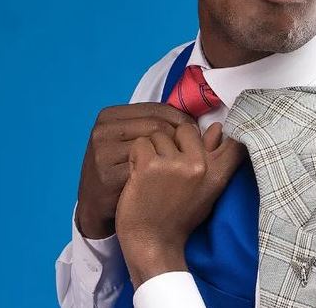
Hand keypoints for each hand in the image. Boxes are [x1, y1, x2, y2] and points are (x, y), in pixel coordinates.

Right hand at [75, 103, 197, 238]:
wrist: (97, 207)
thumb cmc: (124, 170)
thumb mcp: (138, 144)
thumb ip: (170, 131)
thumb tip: (218, 128)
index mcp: (109, 116)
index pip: (155, 109)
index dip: (180, 120)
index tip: (195, 132)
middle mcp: (102, 131)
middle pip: (157, 126)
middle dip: (180, 139)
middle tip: (191, 154)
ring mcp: (102, 154)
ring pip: (154, 146)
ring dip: (172, 158)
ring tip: (179, 169)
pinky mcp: (107, 177)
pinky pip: (146, 170)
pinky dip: (159, 175)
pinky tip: (165, 183)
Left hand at [115, 122, 245, 287]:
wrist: (152, 241)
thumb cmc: (179, 216)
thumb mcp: (205, 190)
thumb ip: (213, 159)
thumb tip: (218, 128)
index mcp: (217, 174)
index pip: (233, 142)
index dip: (223, 133)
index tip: (209, 138)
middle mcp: (199, 165)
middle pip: (186, 129)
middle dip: (174, 141)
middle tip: (167, 165)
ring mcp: (174, 164)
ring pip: (160, 134)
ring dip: (152, 150)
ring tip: (151, 173)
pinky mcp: (149, 165)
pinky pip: (141, 143)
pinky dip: (136, 155)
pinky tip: (137, 173)